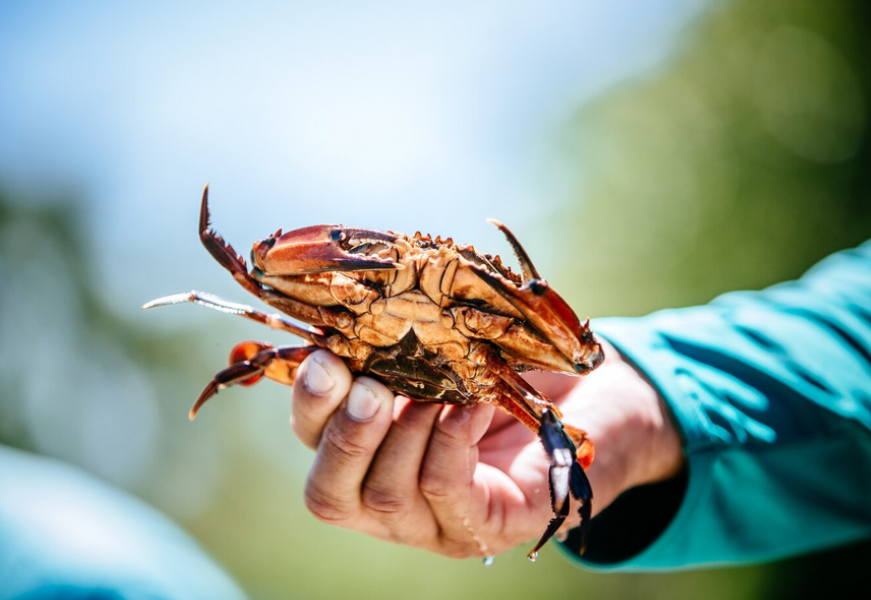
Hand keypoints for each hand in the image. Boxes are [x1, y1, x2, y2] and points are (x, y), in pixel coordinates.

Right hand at [289, 340, 683, 558]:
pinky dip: (451, 442)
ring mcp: (434, 524)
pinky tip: (469, 405)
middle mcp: (387, 501)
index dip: (308, 406)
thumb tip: (352, 302)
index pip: (312, 445)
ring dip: (403, 435)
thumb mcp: (440, 349)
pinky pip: (448, 492)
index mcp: (364, 453)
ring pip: (387, 496)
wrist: (590, 400)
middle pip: (330, 494)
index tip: (325, 357)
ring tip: (430, 392)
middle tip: (368, 387)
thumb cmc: (502, 367)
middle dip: (344, 436)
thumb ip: (396, 337)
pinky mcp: (487, 527)